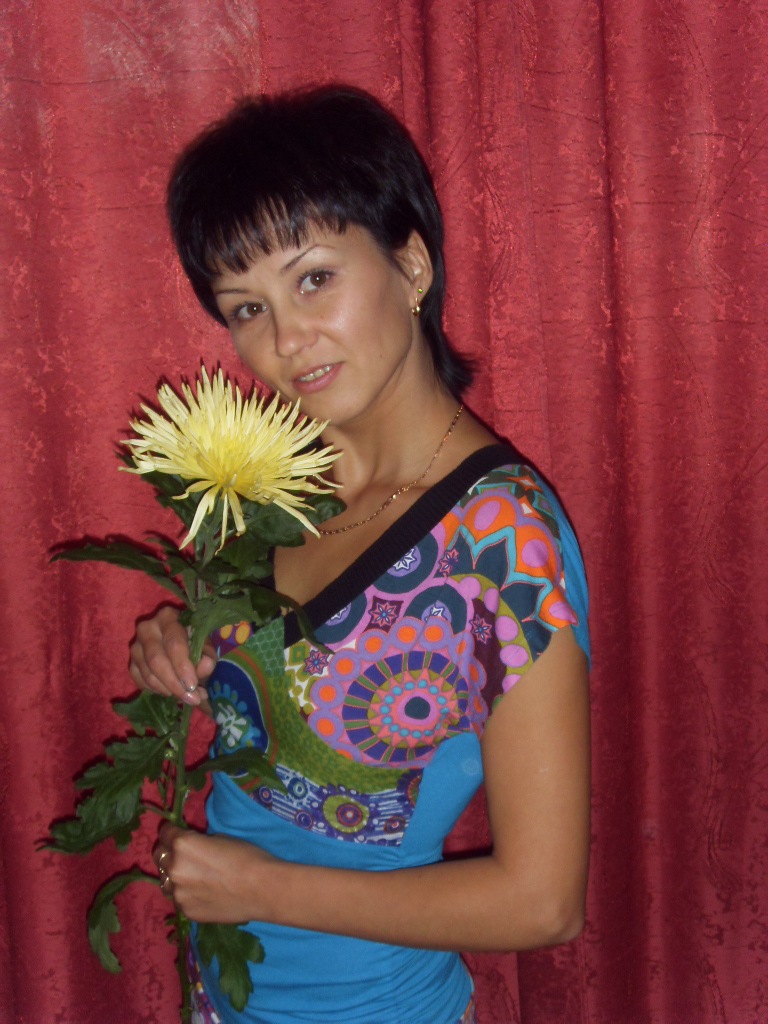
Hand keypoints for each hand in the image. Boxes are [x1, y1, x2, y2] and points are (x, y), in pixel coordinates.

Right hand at [129, 606, 215, 706]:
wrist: (181, 646)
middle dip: (174, 683)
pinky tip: (171, 692)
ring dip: (168, 690)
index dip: (182, 666)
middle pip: (156, 660)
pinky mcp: (131, 663)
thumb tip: (205, 666)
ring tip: (187, 697)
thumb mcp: (205, 645)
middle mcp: (147, 628)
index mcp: (168, 617)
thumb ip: (207, 655)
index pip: (173, 644)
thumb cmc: (194, 642)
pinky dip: (156, 691)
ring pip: (147, 673)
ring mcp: (136, 646)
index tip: (192, 685)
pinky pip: (140, 681)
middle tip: (191, 698)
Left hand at [154, 824, 273, 922]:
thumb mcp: (220, 838)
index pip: (164, 833)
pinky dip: (187, 894)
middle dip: (170, 854)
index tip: (178, 834)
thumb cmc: (247, 856)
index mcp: (183, 844)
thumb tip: (190, 847)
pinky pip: (179, 899)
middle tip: (186, 856)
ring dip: (175, 876)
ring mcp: (178, 893)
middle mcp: (174, 868)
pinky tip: (204, 893)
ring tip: (194, 878)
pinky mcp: (186, 911)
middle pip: (159, 857)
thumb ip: (197, 842)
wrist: (262, 889)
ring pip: (166, 881)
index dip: (172, 832)